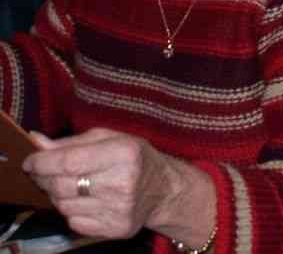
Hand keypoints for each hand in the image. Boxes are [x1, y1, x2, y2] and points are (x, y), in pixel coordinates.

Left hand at [23, 128, 210, 242]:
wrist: (165, 190)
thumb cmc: (135, 158)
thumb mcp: (111, 139)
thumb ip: (72, 142)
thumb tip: (36, 142)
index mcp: (124, 153)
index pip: (69, 162)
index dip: (42, 163)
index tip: (30, 162)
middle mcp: (123, 182)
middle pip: (62, 185)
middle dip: (45, 179)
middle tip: (44, 173)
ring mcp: (119, 209)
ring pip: (64, 206)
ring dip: (59, 195)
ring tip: (70, 186)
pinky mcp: (116, 229)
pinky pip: (74, 223)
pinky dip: (72, 211)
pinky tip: (85, 201)